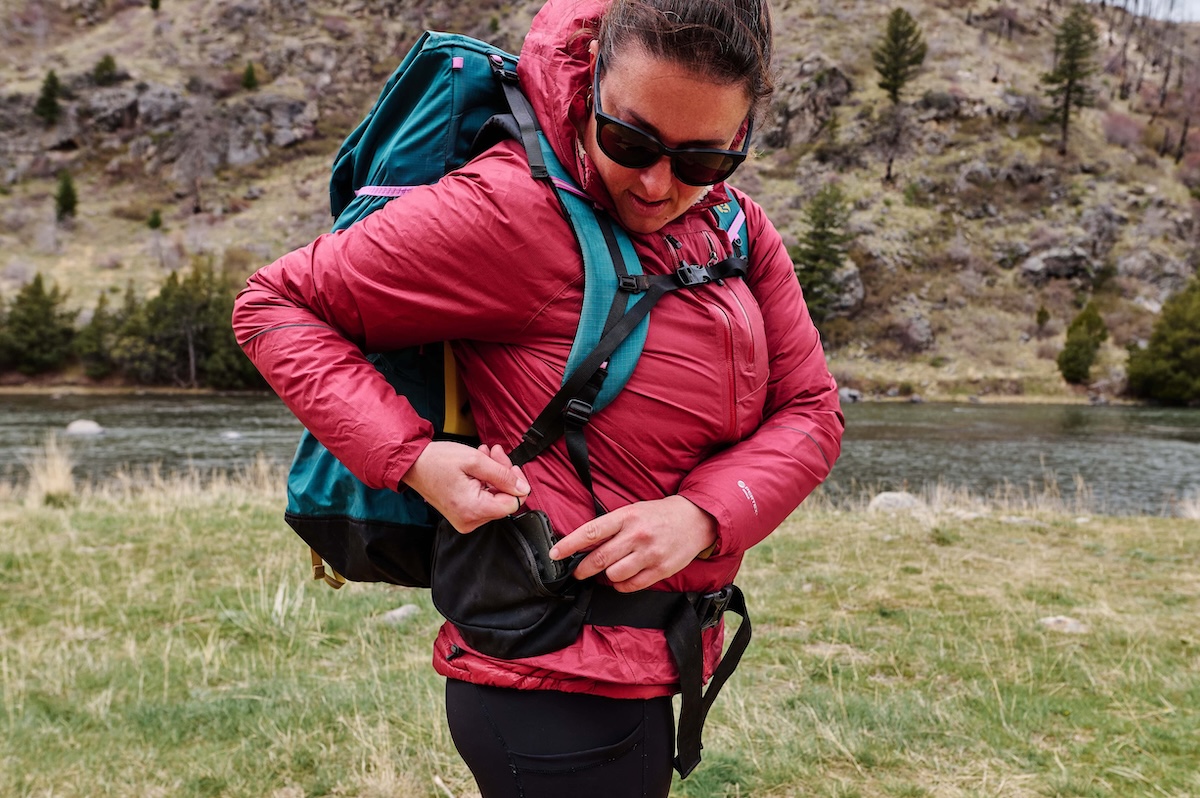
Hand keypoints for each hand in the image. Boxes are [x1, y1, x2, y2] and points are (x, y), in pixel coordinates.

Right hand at [401, 442, 529, 532]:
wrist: (412, 464)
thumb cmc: (437, 461)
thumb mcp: (475, 460)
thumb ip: (503, 475)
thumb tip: (523, 488)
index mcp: (473, 510)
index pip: (512, 503)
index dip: (515, 483)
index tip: (509, 465)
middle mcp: (469, 521)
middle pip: (504, 500)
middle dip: (503, 474)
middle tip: (495, 453)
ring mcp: (465, 519)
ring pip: (495, 498)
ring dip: (494, 475)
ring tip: (484, 455)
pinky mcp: (462, 514)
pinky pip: (484, 499)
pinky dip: (485, 481)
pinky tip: (479, 466)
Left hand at [548, 496, 717, 591]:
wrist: (695, 520)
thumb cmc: (658, 515)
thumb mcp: (633, 511)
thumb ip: (610, 527)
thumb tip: (584, 544)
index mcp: (626, 517)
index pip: (591, 532)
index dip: (569, 544)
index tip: (554, 554)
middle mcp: (636, 535)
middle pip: (599, 558)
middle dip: (582, 568)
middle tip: (577, 571)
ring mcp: (649, 554)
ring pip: (613, 575)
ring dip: (606, 576)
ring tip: (609, 570)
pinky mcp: (660, 570)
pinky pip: (630, 586)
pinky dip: (621, 585)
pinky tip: (623, 578)